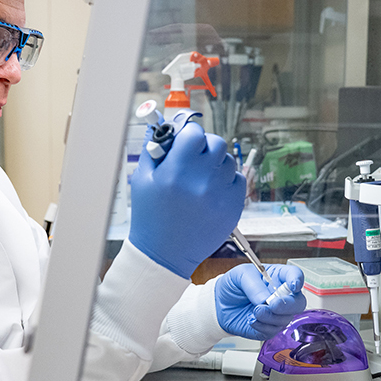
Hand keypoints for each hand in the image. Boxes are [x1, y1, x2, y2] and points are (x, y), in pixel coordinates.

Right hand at [129, 120, 244, 278]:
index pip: (194, 132)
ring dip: (216, 164)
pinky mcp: (233, 207)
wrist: (164, 254)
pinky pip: (238, 180)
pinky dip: (226, 181)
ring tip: (201, 179)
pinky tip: (211, 191)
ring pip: (228, 161)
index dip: (188, 134)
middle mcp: (202, 181)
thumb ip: (154, 149)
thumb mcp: (142, 180)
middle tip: (193, 159)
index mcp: (176, 171)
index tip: (184, 141)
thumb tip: (165, 126)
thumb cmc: (150, 216)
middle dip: (204, 146)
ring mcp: (221, 195)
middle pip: (216, 143)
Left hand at [214, 263, 306, 339]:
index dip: (297, 280)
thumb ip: (253, 285)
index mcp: (278, 277)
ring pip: (285, 319)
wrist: (219, 305)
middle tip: (272, 304)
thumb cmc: (233, 286)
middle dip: (287, 305)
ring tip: (254, 311)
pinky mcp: (269, 328)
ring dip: (269, 317)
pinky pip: (273, 331)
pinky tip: (251, 319)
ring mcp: (277, 313)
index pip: (295, 275)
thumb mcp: (240, 276)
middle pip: (298, 302)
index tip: (293, 285)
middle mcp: (281, 296)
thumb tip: (264, 299)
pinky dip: (261, 326)